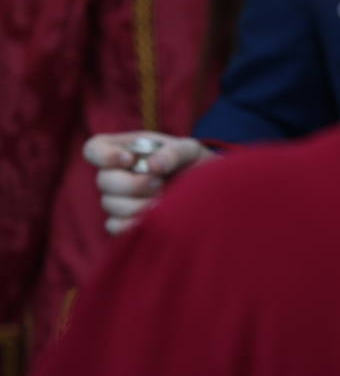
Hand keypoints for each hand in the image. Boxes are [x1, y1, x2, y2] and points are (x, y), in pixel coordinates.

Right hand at [83, 132, 216, 235]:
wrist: (208, 189)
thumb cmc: (193, 163)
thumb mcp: (188, 150)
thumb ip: (172, 152)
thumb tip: (152, 166)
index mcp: (125, 149)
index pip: (94, 149)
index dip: (103, 155)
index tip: (128, 159)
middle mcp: (117, 174)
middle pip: (103, 180)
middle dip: (131, 184)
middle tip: (158, 184)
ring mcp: (119, 198)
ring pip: (110, 204)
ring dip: (136, 204)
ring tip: (163, 201)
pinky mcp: (126, 220)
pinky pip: (114, 226)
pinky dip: (130, 224)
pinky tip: (149, 220)